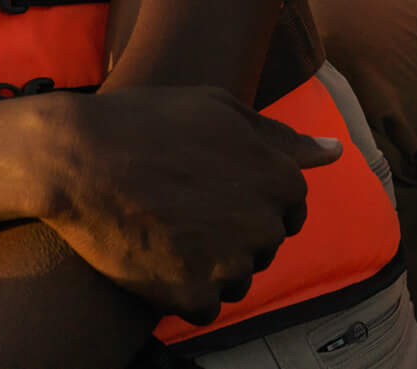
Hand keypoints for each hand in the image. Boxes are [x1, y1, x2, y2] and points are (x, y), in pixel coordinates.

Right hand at [30, 86, 339, 324]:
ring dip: (211, 264)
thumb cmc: (151, 123)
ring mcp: (230, 263)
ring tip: (169, 228)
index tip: (215, 188)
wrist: (81, 158)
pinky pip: (206, 306)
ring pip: (238, 279)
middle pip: (265, 245)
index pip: (291, 208)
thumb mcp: (221, 110)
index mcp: (280, 178)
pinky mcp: (193, 295)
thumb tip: (335, 154)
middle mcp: (264, 224)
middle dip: (234, 232)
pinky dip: (184, 290)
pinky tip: (158, 255)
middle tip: (185, 205)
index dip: (252, 198)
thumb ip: (283, 138)